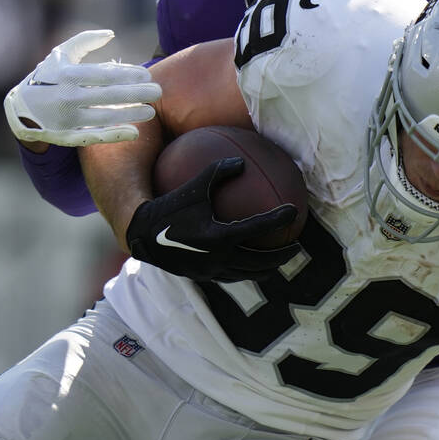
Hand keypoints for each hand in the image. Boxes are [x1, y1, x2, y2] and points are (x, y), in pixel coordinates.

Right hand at [4, 30, 162, 146]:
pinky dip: (115, 135)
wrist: (19, 110)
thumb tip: (111, 33)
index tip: (147, 75)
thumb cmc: (47, 77)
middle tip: (158, 91)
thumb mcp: (60, 55)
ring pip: (105, 117)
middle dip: (136, 93)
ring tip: (151, 111)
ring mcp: (67, 119)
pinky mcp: (67, 137)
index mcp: (67, 75)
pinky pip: (95, 137)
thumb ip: (85, 41)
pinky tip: (135, 132)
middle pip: (108, 95)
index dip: (127, 74)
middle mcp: (67, 97)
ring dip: (130, 114)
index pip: (103, 75)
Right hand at [126, 156, 301, 281]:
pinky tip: (249, 264)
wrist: (142, 236)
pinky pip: (232, 276)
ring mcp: (212, 271)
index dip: (279, 219)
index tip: (294, 211)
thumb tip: (241, 162)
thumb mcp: (193, 186)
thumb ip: (218, 172)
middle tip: (296, 246)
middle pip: (261, 262)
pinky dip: (246, 271)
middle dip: (282, 256)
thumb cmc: (169, 207)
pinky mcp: (204, 277)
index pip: (258, 228)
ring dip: (266, 269)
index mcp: (220, 236)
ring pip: (248, 274)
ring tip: (278, 261)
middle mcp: (219, 258)